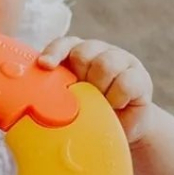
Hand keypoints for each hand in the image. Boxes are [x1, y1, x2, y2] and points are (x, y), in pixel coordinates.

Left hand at [37, 37, 154, 144]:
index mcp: (75, 55)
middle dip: (81, 76)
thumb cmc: (89, 116)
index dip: (53, 52)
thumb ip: (54, 95)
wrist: (122, 130)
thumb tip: (33, 102)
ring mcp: (121, 61)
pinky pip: (125, 82)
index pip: (63, 44)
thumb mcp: (68, 104)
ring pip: (105, 64)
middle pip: (83, 53)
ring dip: (99, 88)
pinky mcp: (140, 76)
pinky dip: (117, 98)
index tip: (45, 66)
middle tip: (83, 95)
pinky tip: (116, 106)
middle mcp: (98, 52)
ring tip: (101, 103)